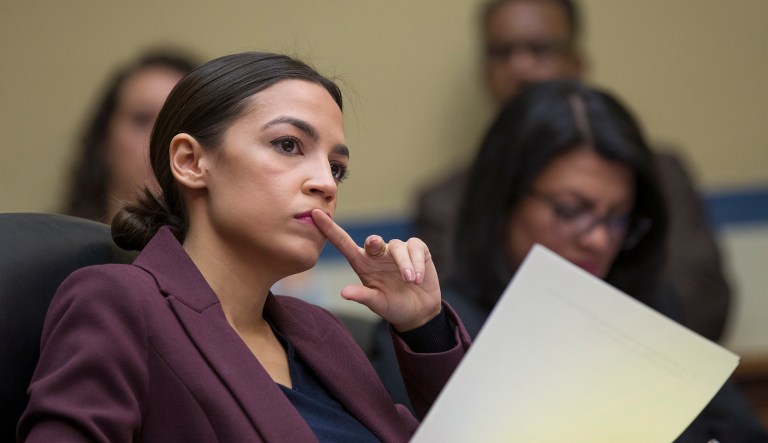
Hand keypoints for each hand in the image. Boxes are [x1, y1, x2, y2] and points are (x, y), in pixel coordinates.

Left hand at [311, 209, 440, 331]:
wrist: (420, 311)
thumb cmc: (394, 306)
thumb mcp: (377, 304)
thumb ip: (363, 296)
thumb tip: (343, 293)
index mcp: (363, 263)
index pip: (343, 243)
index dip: (329, 229)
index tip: (315, 214)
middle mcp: (378, 254)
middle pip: (373, 241)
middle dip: (373, 241)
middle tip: (374, 244)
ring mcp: (398, 250)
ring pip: (398, 247)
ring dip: (404, 264)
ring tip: (410, 281)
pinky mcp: (417, 250)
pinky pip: (415, 248)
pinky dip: (417, 263)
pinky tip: (418, 279)